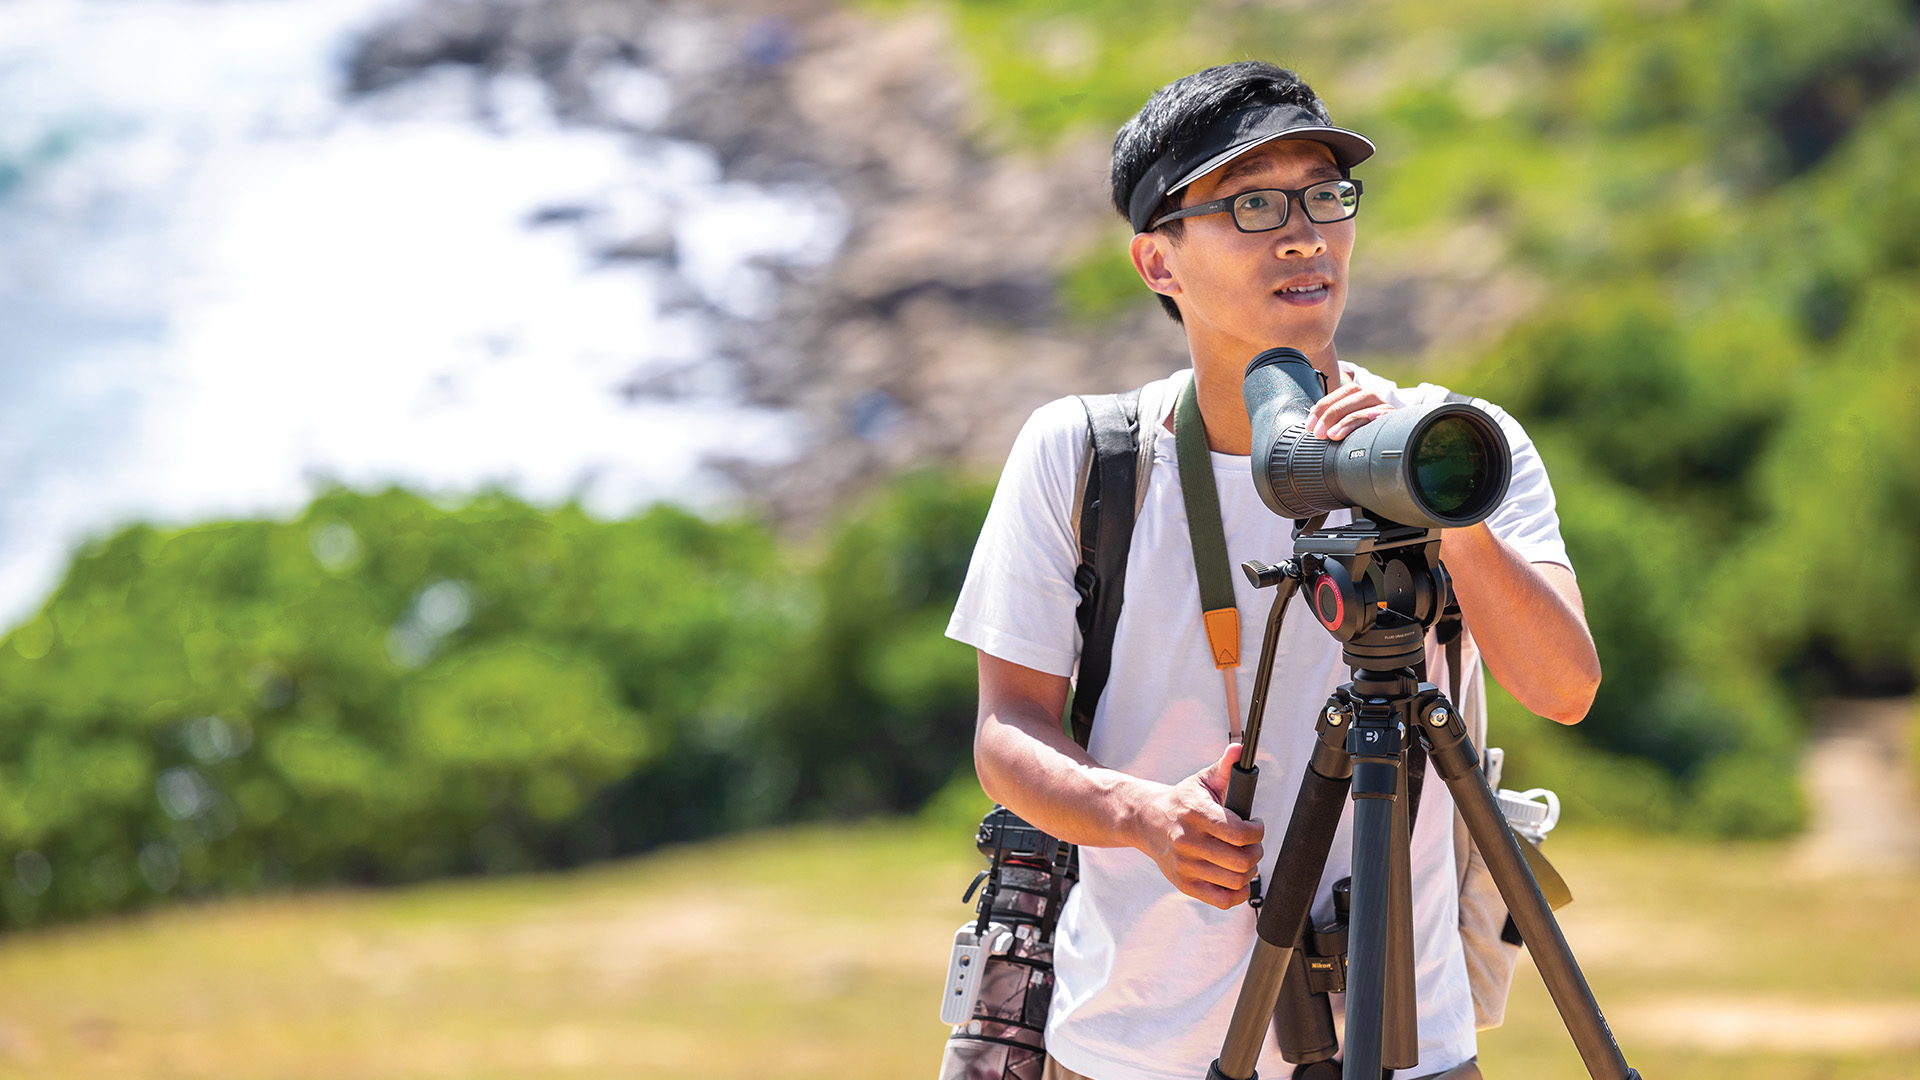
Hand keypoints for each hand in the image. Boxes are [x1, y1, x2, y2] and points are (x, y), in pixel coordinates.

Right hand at [1130, 742, 1265, 908]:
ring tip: (1243, 858)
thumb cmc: (1180, 802)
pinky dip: (1237, 893)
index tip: (1256, 825)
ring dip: (1249, 870)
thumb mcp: (1201, 780)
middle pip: (1242, 860)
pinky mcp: (1185, 884)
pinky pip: (1222, 900)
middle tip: (1252, 843)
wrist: (1145, 821)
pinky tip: (1236, 878)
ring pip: (1236, 880)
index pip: (1240, 833)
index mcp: (1196, 814)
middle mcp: (1189, 842)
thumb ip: (1224, 766)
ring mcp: (1186, 866)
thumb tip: (1239, 749)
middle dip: (1256, 851)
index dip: (1257, 831)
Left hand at [1306, 381, 1393, 440]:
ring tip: (1333, 435)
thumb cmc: (1360, 435)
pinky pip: (1385, 415)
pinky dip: (1376, 416)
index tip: (1310, 425)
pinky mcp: (1395, 419)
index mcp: (1357, 395)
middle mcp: (1371, 398)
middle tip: (1319, 433)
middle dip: (1331, 413)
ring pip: (1366, 405)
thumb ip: (1330, 422)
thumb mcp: (1343, 427)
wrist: (1389, 445)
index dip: (1322, 407)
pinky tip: (1368, 420)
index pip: (1339, 393)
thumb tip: (1311, 424)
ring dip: (1347, 420)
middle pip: (1353, 394)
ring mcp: (1384, 407)